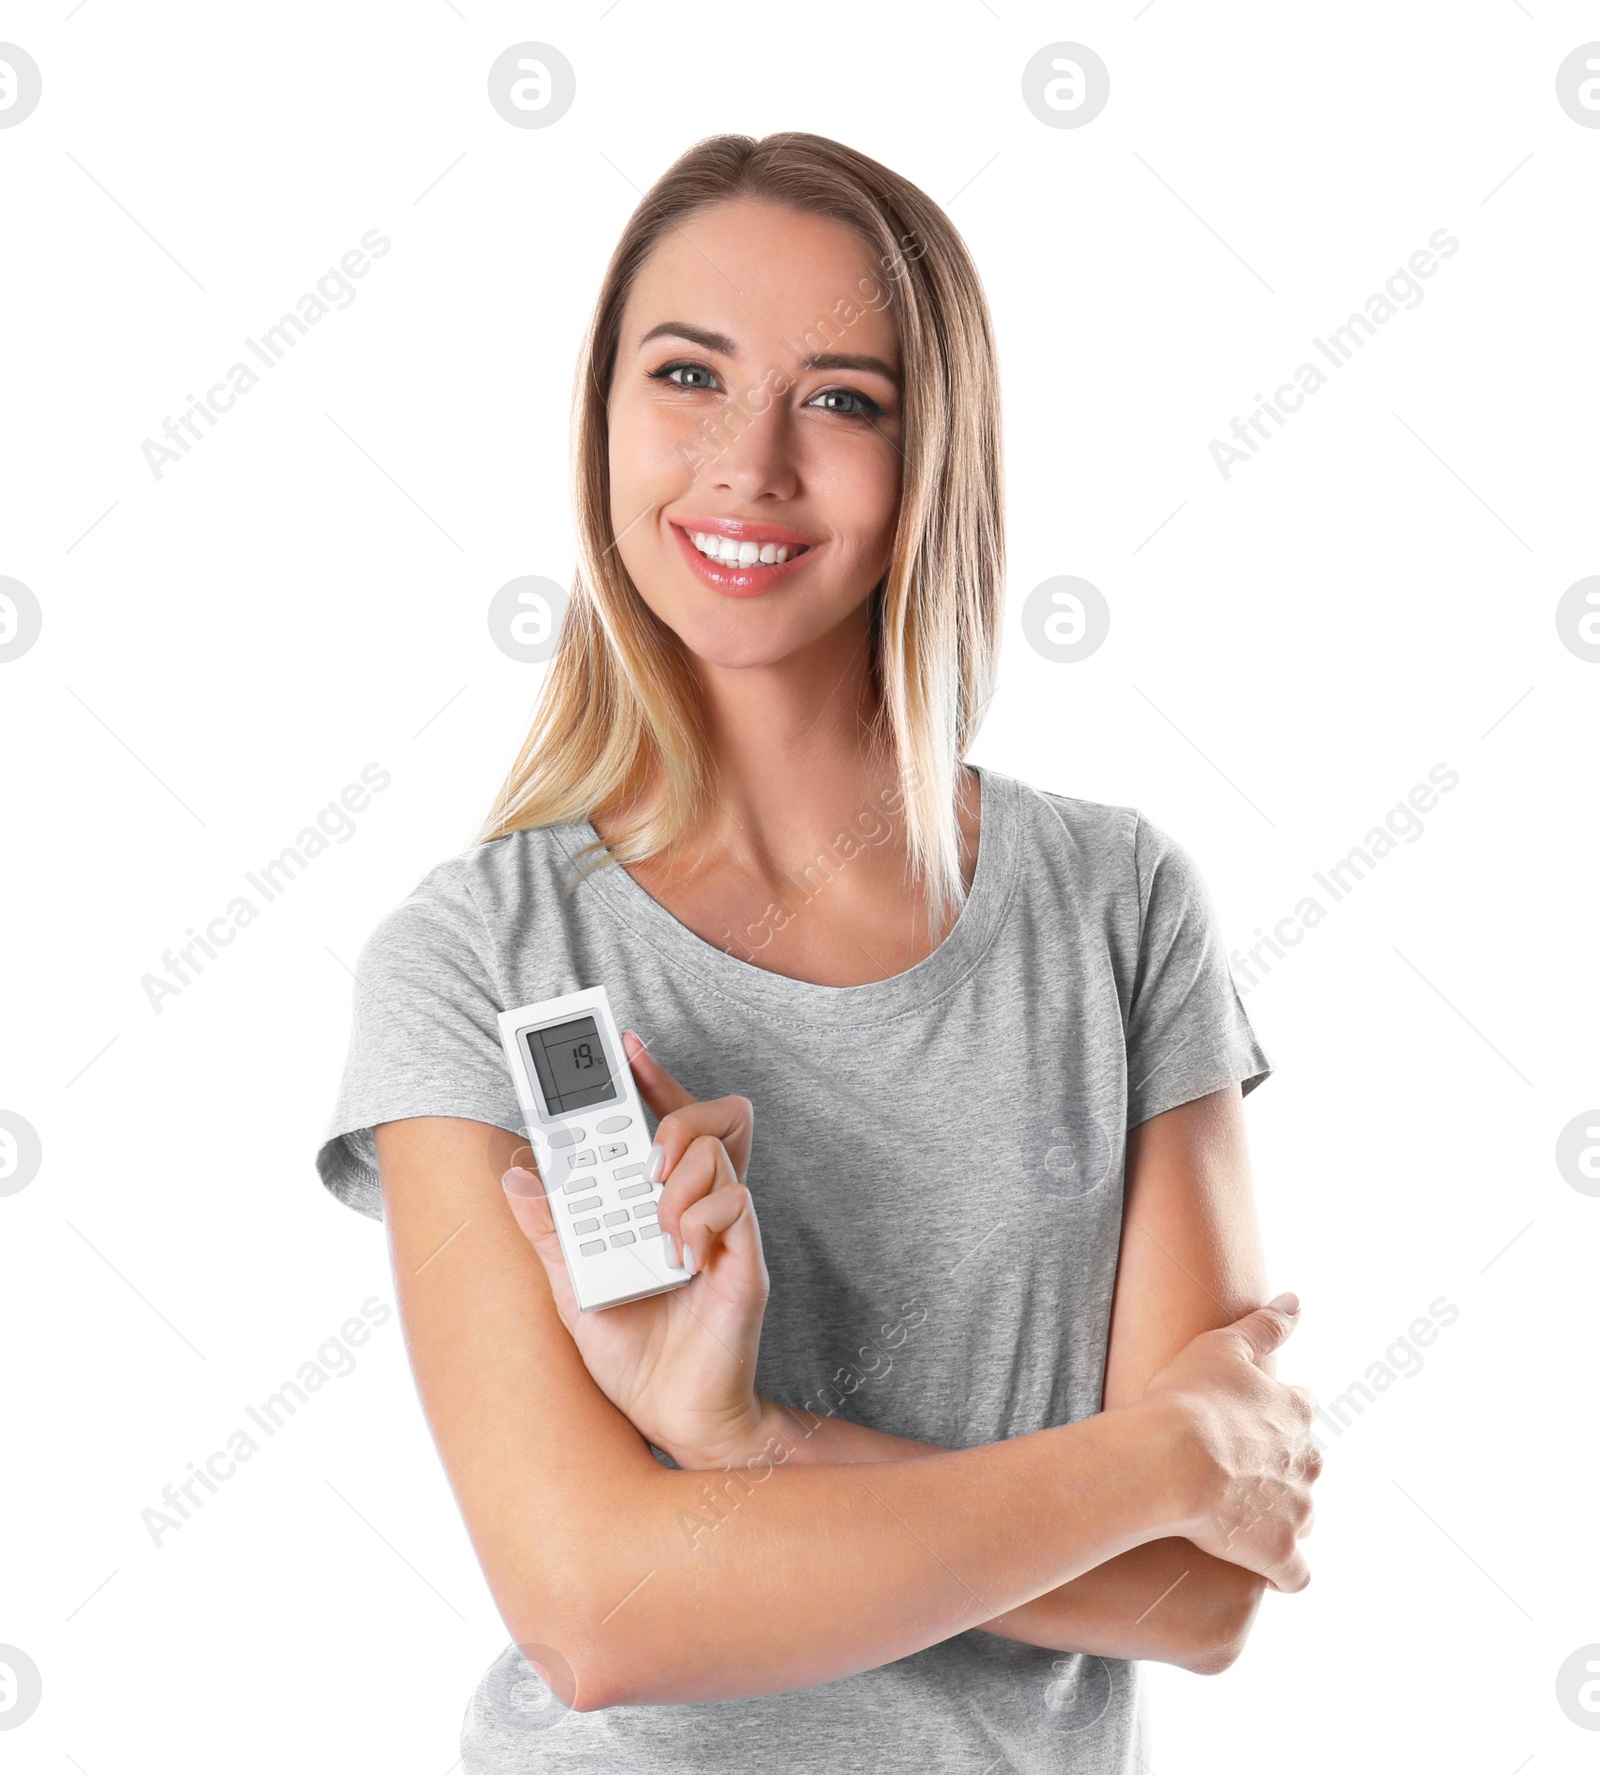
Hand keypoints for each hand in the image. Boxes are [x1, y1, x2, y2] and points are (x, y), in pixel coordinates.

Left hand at [500, 1031, 771, 1468]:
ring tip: (654, 1220)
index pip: (667, 1122)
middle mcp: (700, 1209)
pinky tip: (679, 1253)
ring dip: (678, 1176)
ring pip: (721, 1152)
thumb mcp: (570, 1289)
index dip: (651, 1078)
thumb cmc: (631, 1358)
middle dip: (677, 1111)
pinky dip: (701, 1217)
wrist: (669, 1420)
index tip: (623, 1044)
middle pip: (717, 1119)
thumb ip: (548, 1233)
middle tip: (642, 1156)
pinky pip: (737, 1205)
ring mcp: (727, 1232)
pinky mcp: (745, 1262)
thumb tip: (516, 1177)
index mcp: (661, 1206)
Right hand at [1141, 1294, 1321, 1593]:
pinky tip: (1263, 1570)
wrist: (1174, 1459)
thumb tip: (1297, 1299)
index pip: (1302, 1408)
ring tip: (1244, 1518)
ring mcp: (1296, 1510)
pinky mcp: (1279, 1553)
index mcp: (1294, 1412)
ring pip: (1303, 1516)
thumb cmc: (1190, 1397)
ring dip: (1282, 1516)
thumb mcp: (1223, 1345)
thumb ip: (1265, 1325)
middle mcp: (1306, 1461)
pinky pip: (1295, 1575)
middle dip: (1283, 1468)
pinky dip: (1283, 1572)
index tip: (1250, 1419)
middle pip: (1307, 1465)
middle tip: (1241, 1470)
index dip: (1277, 1413)